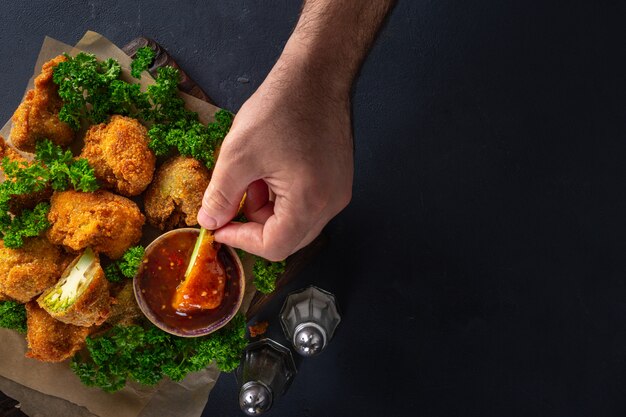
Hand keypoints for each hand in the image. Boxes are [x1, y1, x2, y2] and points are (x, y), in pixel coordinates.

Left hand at [197, 57, 352, 260]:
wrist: (317, 75)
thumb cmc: (282, 107)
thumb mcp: (238, 154)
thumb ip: (220, 196)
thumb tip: (210, 221)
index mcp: (310, 201)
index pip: (274, 246)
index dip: (241, 240)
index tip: (219, 226)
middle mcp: (332, 203)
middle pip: (288, 238)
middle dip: (255, 224)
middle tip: (234, 199)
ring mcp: (338, 191)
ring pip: (296, 221)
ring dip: (268, 209)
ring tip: (254, 175)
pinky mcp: (338, 179)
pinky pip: (307, 203)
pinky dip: (283, 196)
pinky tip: (271, 169)